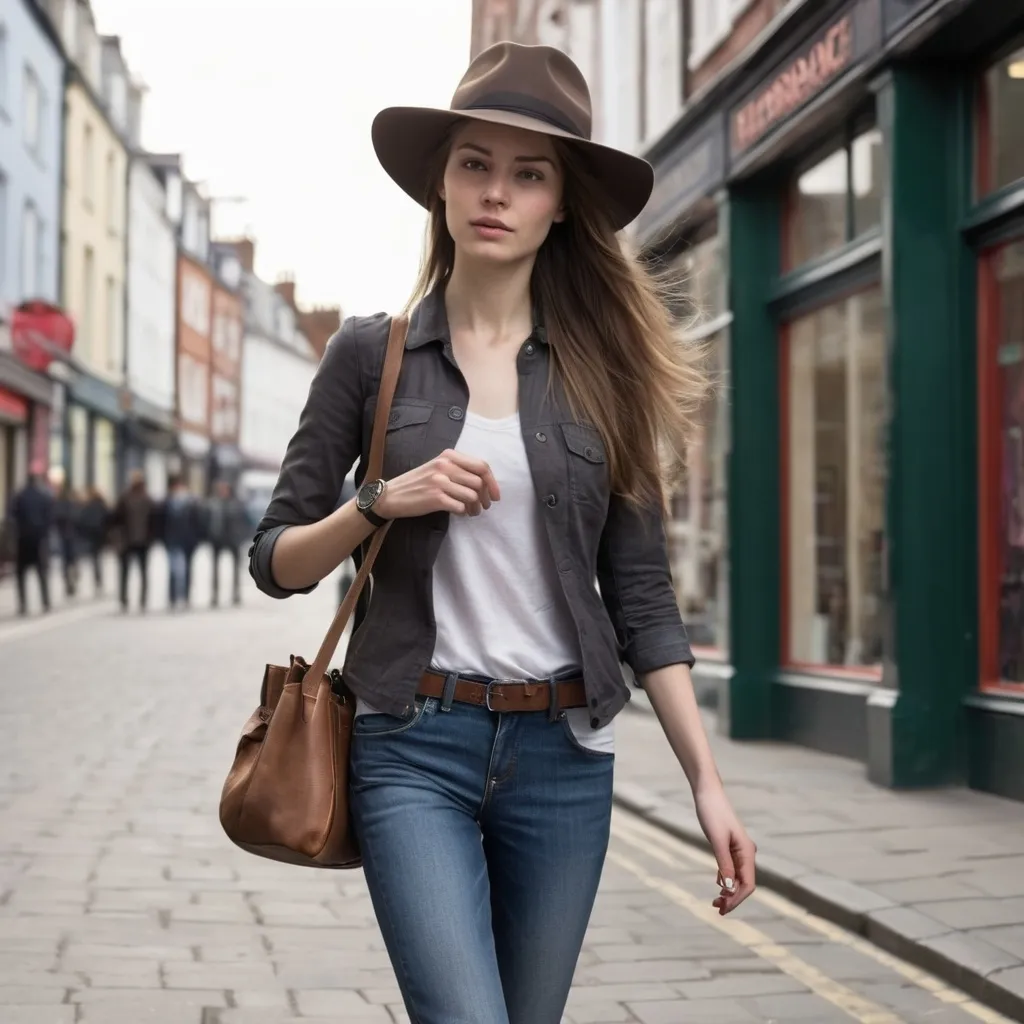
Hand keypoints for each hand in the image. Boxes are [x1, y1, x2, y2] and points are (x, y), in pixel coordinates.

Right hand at [376, 450, 500, 518]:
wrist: (392, 495)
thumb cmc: (418, 483)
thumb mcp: (438, 467)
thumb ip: (459, 469)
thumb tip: (485, 483)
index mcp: (448, 456)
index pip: (481, 466)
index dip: (493, 482)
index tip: (495, 495)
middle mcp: (445, 465)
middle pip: (479, 482)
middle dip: (485, 498)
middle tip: (483, 507)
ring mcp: (440, 481)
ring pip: (472, 495)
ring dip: (476, 508)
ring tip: (471, 512)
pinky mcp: (435, 498)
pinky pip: (460, 507)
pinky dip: (463, 512)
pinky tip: (459, 513)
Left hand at [694, 782, 755, 914]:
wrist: (707, 793)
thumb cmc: (712, 813)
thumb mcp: (716, 840)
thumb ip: (723, 864)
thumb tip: (727, 888)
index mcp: (747, 852)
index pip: (748, 884)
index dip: (737, 899)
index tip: (723, 909)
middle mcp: (747, 852)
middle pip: (744, 883)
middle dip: (732, 898)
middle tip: (716, 909)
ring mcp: (739, 849)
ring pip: (737, 877)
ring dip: (729, 890)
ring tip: (715, 901)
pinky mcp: (730, 846)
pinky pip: (731, 868)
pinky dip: (725, 879)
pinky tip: (718, 885)